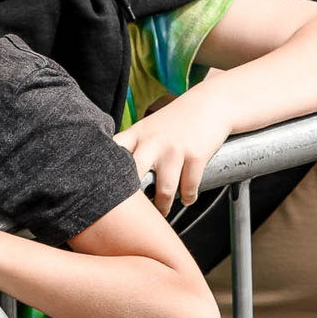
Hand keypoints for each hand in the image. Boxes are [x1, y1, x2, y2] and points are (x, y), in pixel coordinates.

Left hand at [115, 92, 232, 212]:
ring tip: (162, 211)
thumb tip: (116, 181)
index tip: (104, 193)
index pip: (111, 156)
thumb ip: (133, 149)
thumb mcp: (149, 128)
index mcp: (136, 134)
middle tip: (134, 215)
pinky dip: (188, 198)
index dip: (103, 176)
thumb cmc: (178, 120)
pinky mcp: (196, 155)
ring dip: (163, 207)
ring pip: (164, 191)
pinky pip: (189, 188)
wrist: (213, 102)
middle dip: (132, 201)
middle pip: (132, 178)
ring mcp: (174, 149)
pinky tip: (186, 198)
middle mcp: (152, 142)